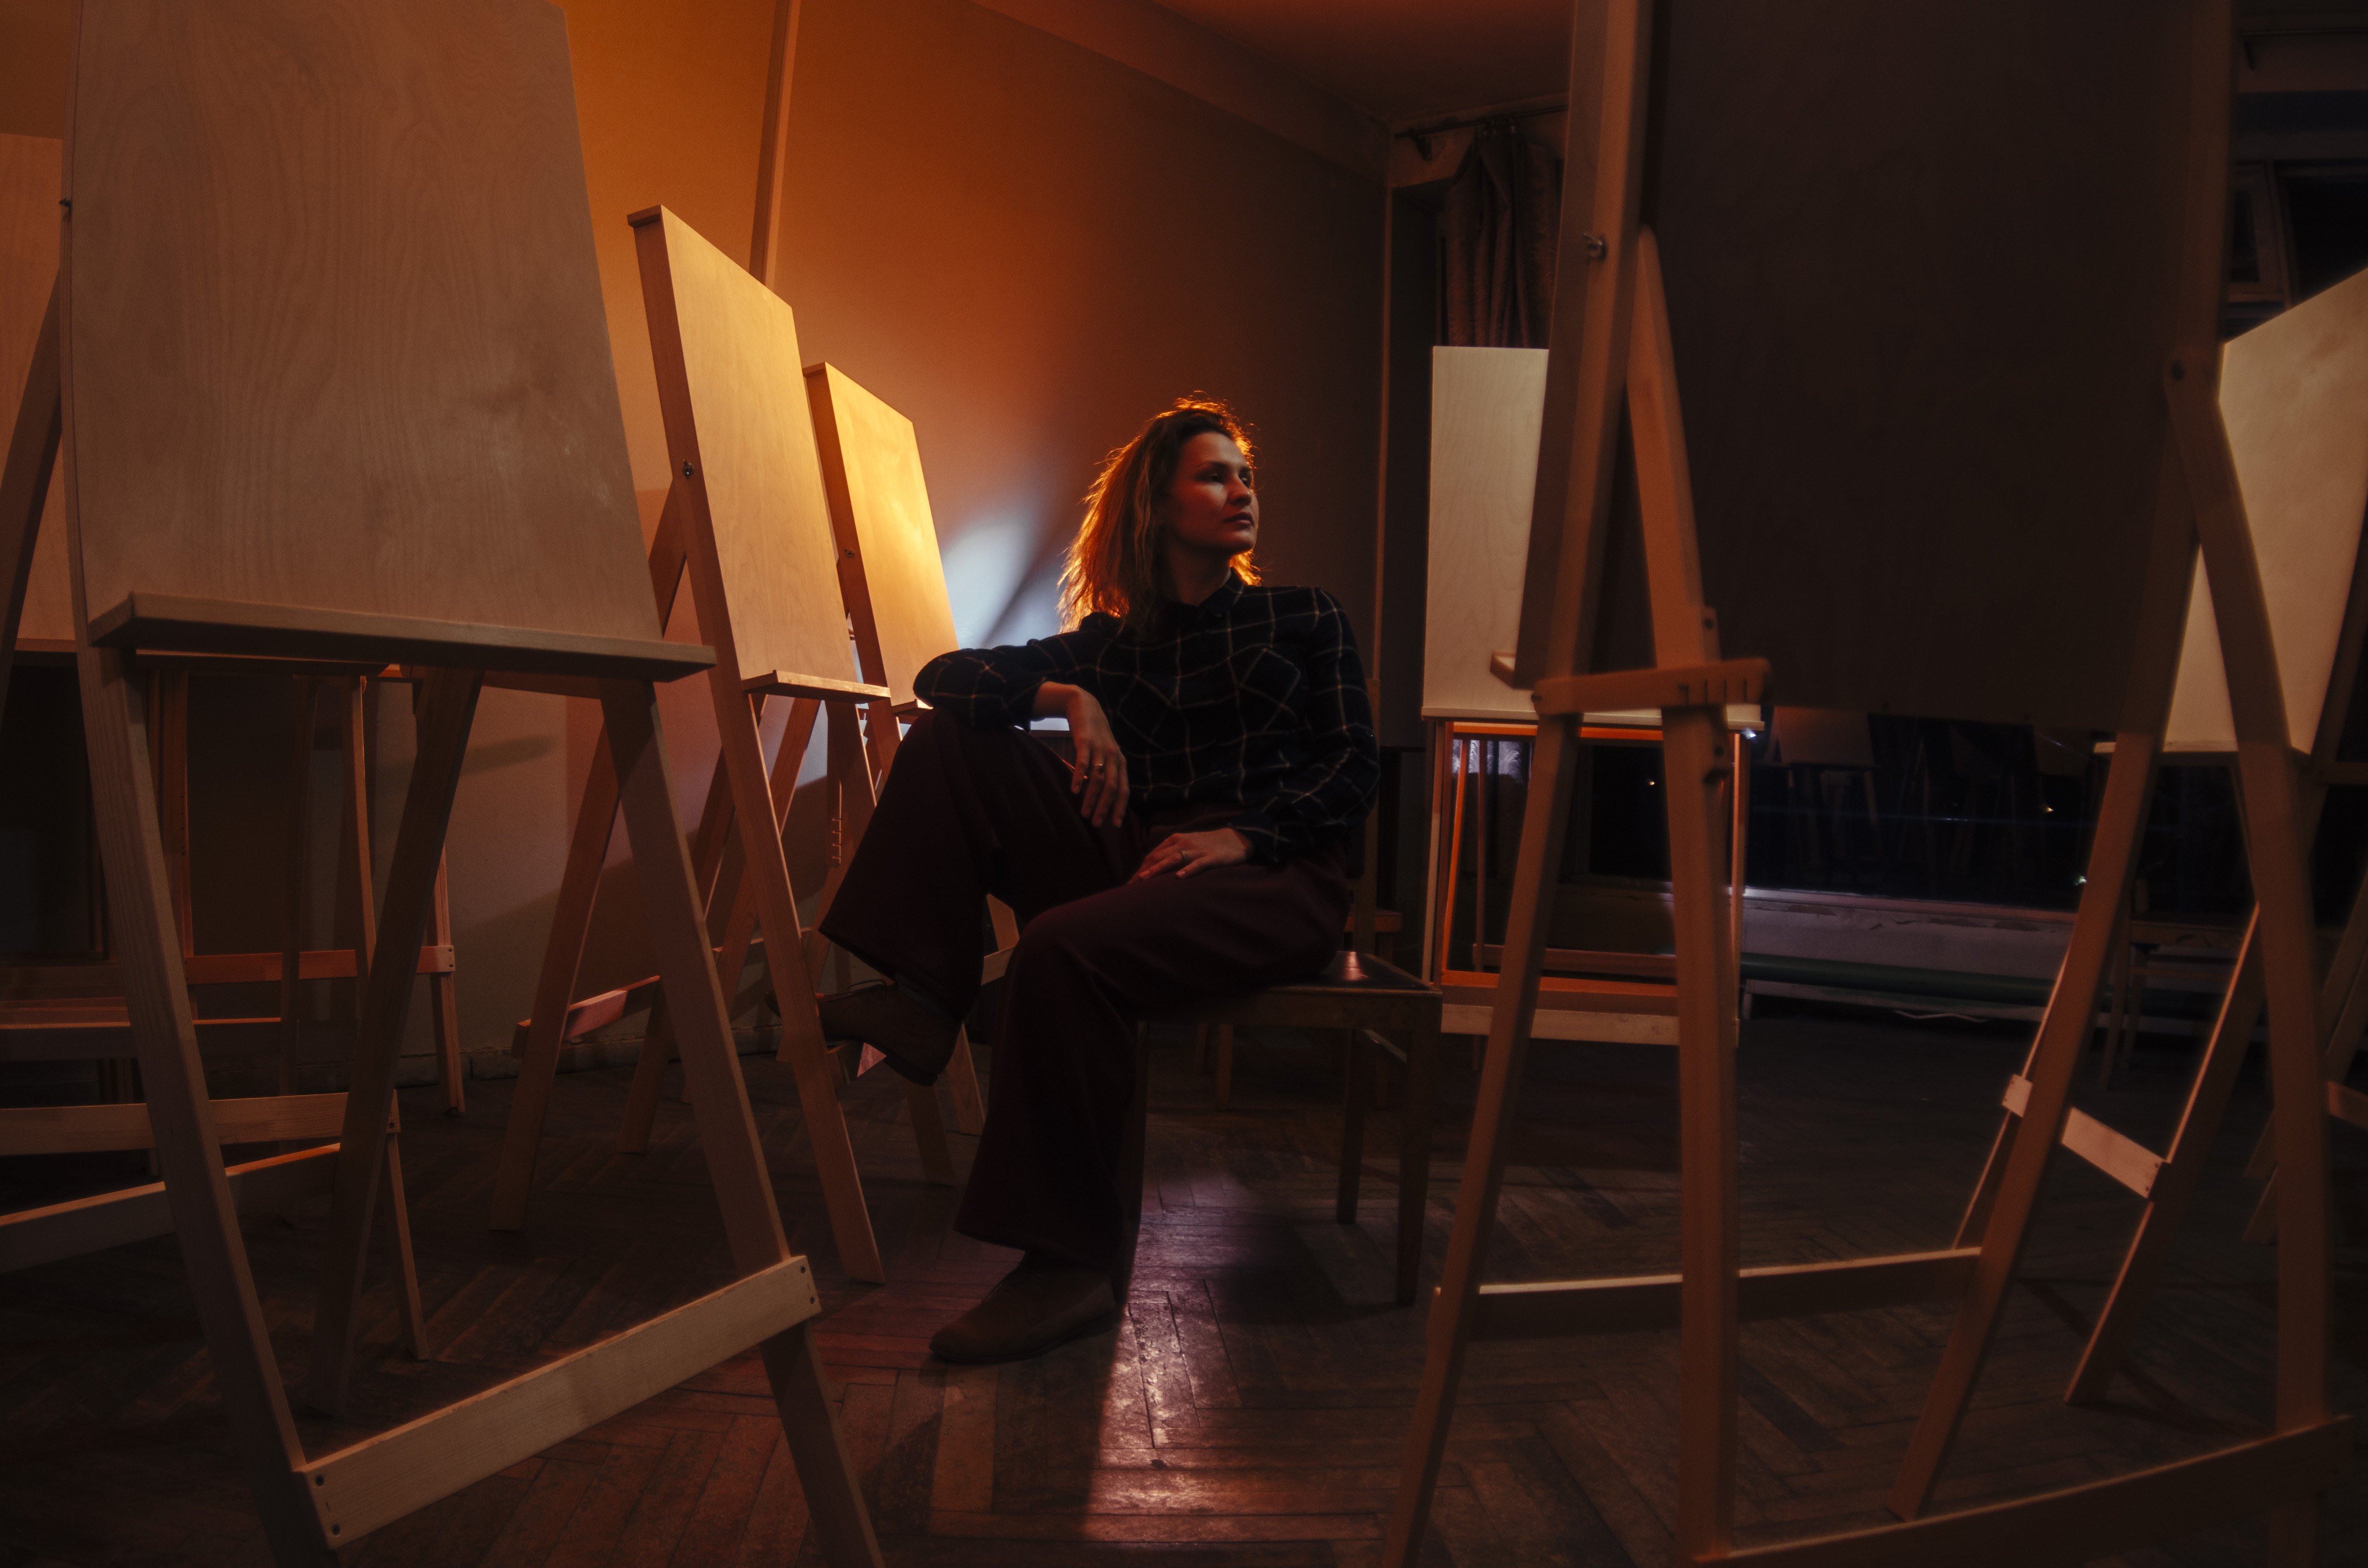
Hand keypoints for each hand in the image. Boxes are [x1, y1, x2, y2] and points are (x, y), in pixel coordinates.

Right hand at [1050, 683, 1127, 825]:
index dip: (1119, 807)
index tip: (1114, 825)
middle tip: (1096, 823)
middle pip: (1112, 786)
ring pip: (1098, 778)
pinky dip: (1079, 777)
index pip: (1123, 789)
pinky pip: (1083, 762)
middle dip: (1105, 807)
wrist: (1085, 706)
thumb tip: (1104, 797)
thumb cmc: (1095, 735)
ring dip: (1091, 797)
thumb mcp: (1106, 753)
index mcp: (1120, 762)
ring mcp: (1100, 748)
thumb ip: (1107, 772)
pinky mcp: (1085, 741)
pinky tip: (1073, 790)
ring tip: (1084, 812)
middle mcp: (1113, 756)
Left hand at [1132, 827, 1249, 881]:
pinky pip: (1198, 864)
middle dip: (1143, 871)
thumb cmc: (1208, 845)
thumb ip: (1171, 854)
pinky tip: (1179, 877)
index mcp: (1175, 840)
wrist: (1236, 838)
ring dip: (1157, 869)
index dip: (1140, 869)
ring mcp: (1197, 850)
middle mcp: (1183, 843)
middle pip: (1158, 857)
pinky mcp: (1212, 858)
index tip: (1129, 883)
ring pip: (1173, 859)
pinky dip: (1188, 870)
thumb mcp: (1187, 846)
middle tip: (1130, 886)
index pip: (1153, 855)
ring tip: (1144, 879)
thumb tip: (1152, 868)